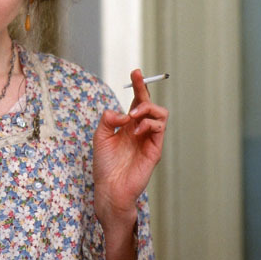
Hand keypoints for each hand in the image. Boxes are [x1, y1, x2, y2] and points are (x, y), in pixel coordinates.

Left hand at [93, 69, 167, 226]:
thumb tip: (122, 112)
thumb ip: (108, 120)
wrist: (109, 187)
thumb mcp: (100, 136)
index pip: (137, 100)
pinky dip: (149, 124)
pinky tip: (136, 130)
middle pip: (150, 103)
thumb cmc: (105, 164)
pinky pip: (159, 129)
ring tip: (133, 117)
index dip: (138, 85)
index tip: (135, 72)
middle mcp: (141, 129)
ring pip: (160, 114)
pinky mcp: (154, 150)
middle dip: (144, 92)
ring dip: (147, 109)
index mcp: (129, 125)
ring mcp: (149, 139)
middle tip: (133, 95)